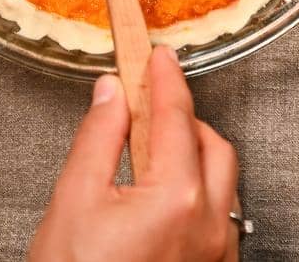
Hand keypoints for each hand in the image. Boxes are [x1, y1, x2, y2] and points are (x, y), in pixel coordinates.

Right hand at [30, 47, 240, 261]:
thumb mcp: (73, 201)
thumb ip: (98, 138)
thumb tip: (111, 93)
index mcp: (176, 198)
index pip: (175, 116)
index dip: (165, 79)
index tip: (158, 57)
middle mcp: (210, 225)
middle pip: (212, 144)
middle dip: (183, 119)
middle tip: (147, 107)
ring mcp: (218, 252)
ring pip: (224, 181)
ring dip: (195, 157)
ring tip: (151, 155)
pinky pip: (223, 216)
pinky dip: (202, 193)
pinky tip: (168, 196)